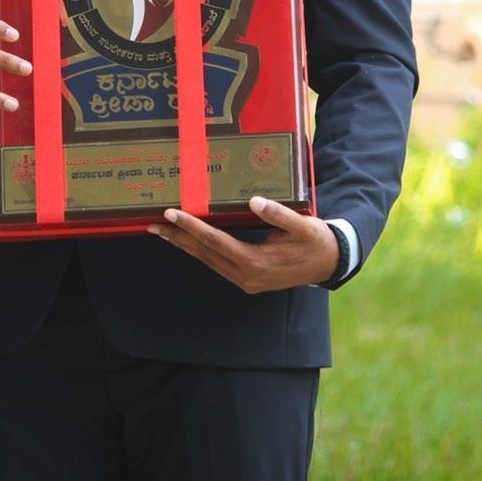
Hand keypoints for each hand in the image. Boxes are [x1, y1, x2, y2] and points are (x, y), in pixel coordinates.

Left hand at [147, 196, 338, 292]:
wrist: (329, 263)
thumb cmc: (315, 241)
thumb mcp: (302, 226)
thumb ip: (280, 214)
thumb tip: (255, 201)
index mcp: (256, 263)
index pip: (216, 242)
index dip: (192, 227)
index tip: (172, 215)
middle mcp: (246, 276)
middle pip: (204, 254)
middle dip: (178, 238)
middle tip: (152, 224)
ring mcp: (245, 280)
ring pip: (207, 260)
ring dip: (184, 246)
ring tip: (162, 231)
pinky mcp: (247, 278)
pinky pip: (216, 263)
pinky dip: (199, 251)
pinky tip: (187, 241)